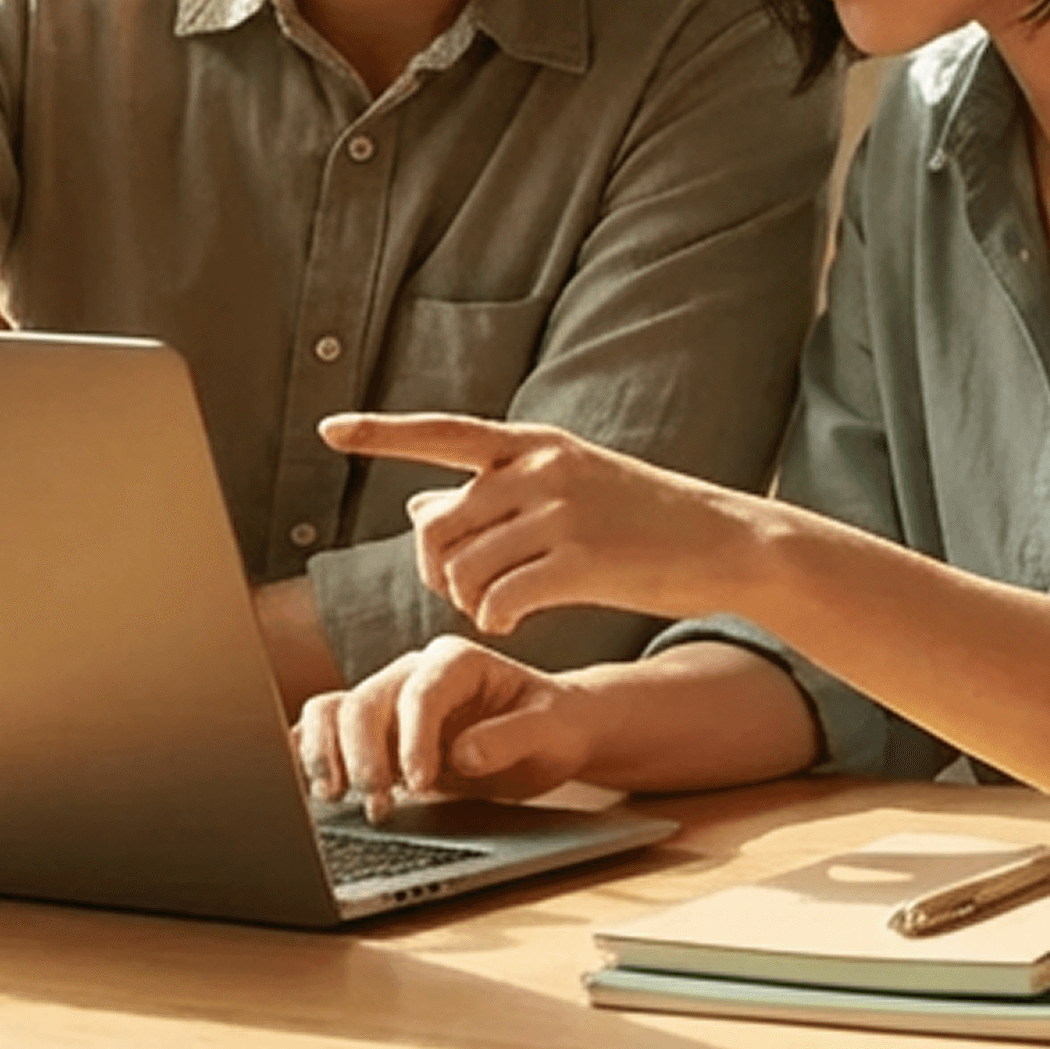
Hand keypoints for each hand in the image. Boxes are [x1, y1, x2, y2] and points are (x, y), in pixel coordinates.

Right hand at [294, 637, 605, 817]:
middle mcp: (417, 673)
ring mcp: (391, 700)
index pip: (421, 693)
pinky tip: (316, 785)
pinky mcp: (377, 732)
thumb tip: (463, 753)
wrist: (550, 732)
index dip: (414, 740)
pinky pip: (327, 730)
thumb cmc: (552, 725)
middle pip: (366, 701)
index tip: (420, 785)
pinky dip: (313, 754)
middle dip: (363, 755)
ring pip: (335, 711)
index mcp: (459, 662)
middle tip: (378, 804)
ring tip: (336, 798)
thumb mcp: (551, 730)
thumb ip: (510, 737)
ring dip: (328, 755)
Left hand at [317, 412, 757, 634]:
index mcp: (532, 444)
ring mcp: (559, 513)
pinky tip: (517, 618)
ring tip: (500, 604)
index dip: (381, 433)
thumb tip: (414, 506)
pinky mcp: (579, 561)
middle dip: (436, 571)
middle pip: (437, 528)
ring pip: (462, 570)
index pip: (442, 433)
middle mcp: (539, 469)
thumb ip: (492, 494)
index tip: (329, 430)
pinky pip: (499, 601)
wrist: (720, 539)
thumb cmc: (638, 516)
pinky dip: (496, 619)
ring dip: (468, 601)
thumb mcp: (566, 486)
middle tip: (462, 591)